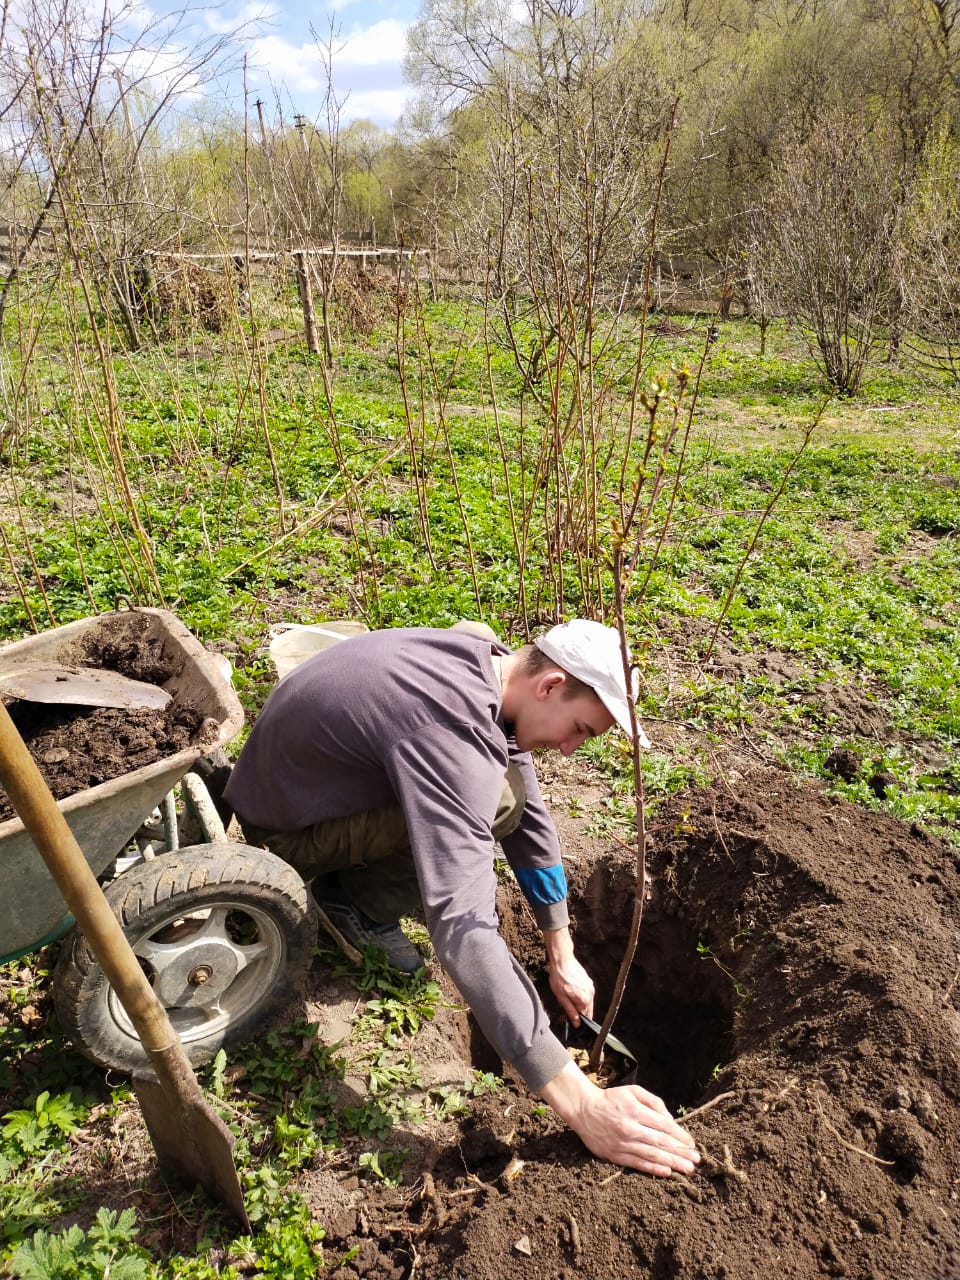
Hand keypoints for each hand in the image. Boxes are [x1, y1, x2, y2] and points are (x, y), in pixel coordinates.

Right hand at [540, 1060, 699, 1177]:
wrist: (583, 1109)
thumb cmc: (612, 1098)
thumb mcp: (633, 1091)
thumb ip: (654, 1102)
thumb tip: (670, 1120)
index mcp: (636, 1110)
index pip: (664, 1125)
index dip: (680, 1136)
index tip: (692, 1143)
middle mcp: (630, 1127)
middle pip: (660, 1142)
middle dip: (680, 1152)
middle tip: (696, 1160)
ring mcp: (622, 1143)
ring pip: (651, 1155)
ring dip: (672, 1163)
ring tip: (687, 1169)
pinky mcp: (614, 1155)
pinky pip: (637, 1163)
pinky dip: (653, 1168)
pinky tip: (666, 1172)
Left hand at [542, 927, 593, 1023]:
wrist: (562, 959)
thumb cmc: (559, 978)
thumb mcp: (561, 998)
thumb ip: (570, 1012)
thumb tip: (577, 1024)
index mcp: (585, 1000)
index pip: (586, 1017)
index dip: (577, 1020)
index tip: (569, 1020)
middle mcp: (591, 993)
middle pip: (587, 1009)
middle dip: (577, 1012)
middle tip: (565, 1008)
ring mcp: (590, 986)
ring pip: (586, 1001)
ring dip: (577, 1003)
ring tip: (565, 997)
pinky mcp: (588, 980)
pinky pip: (585, 993)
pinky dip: (579, 995)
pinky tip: (569, 990)